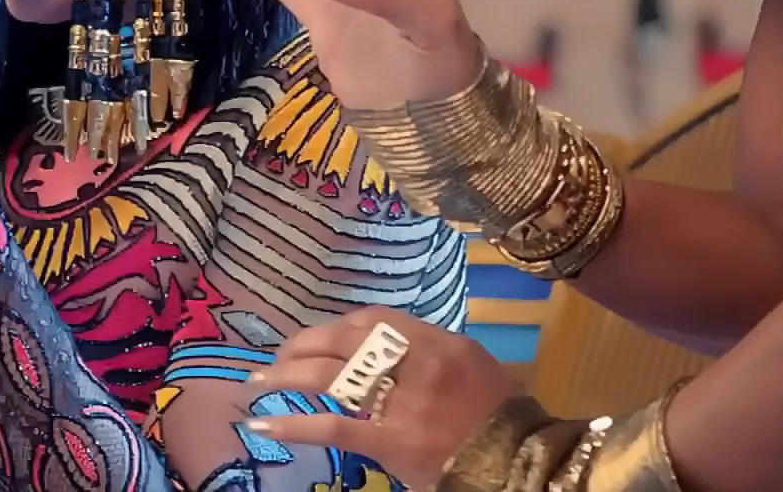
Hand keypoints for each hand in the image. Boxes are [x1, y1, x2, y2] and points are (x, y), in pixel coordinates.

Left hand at [243, 308, 521, 489]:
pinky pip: (333, 426)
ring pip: (331, 375)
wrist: (524, 463)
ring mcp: (403, 401)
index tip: (316, 337)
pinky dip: (296, 424)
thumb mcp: (474, 369)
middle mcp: (418, 362)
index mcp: (439, 341)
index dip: (336, 326)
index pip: (374, 319)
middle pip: (344, 340)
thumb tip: (389, 352)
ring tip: (259, 382)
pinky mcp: (392, 439)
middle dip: (303, 345)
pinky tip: (267, 422)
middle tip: (278, 357)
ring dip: (288, 375)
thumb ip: (432, 354)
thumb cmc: (503, 419)